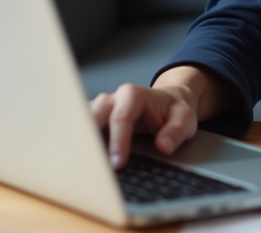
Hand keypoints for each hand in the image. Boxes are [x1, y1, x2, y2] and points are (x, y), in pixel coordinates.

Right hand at [90, 65, 232, 168]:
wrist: (166, 103)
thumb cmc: (173, 111)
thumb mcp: (185, 118)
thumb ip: (176, 131)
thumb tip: (164, 146)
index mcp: (133, 95)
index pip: (120, 118)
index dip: (118, 141)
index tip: (117, 163)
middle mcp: (112, 99)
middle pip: (93, 116)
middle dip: (89, 140)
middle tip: (89, 166)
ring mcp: (99, 108)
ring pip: (80, 122)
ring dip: (79, 142)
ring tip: (79, 165)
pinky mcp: (93, 120)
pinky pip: (79, 129)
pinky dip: (76, 144)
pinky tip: (76, 160)